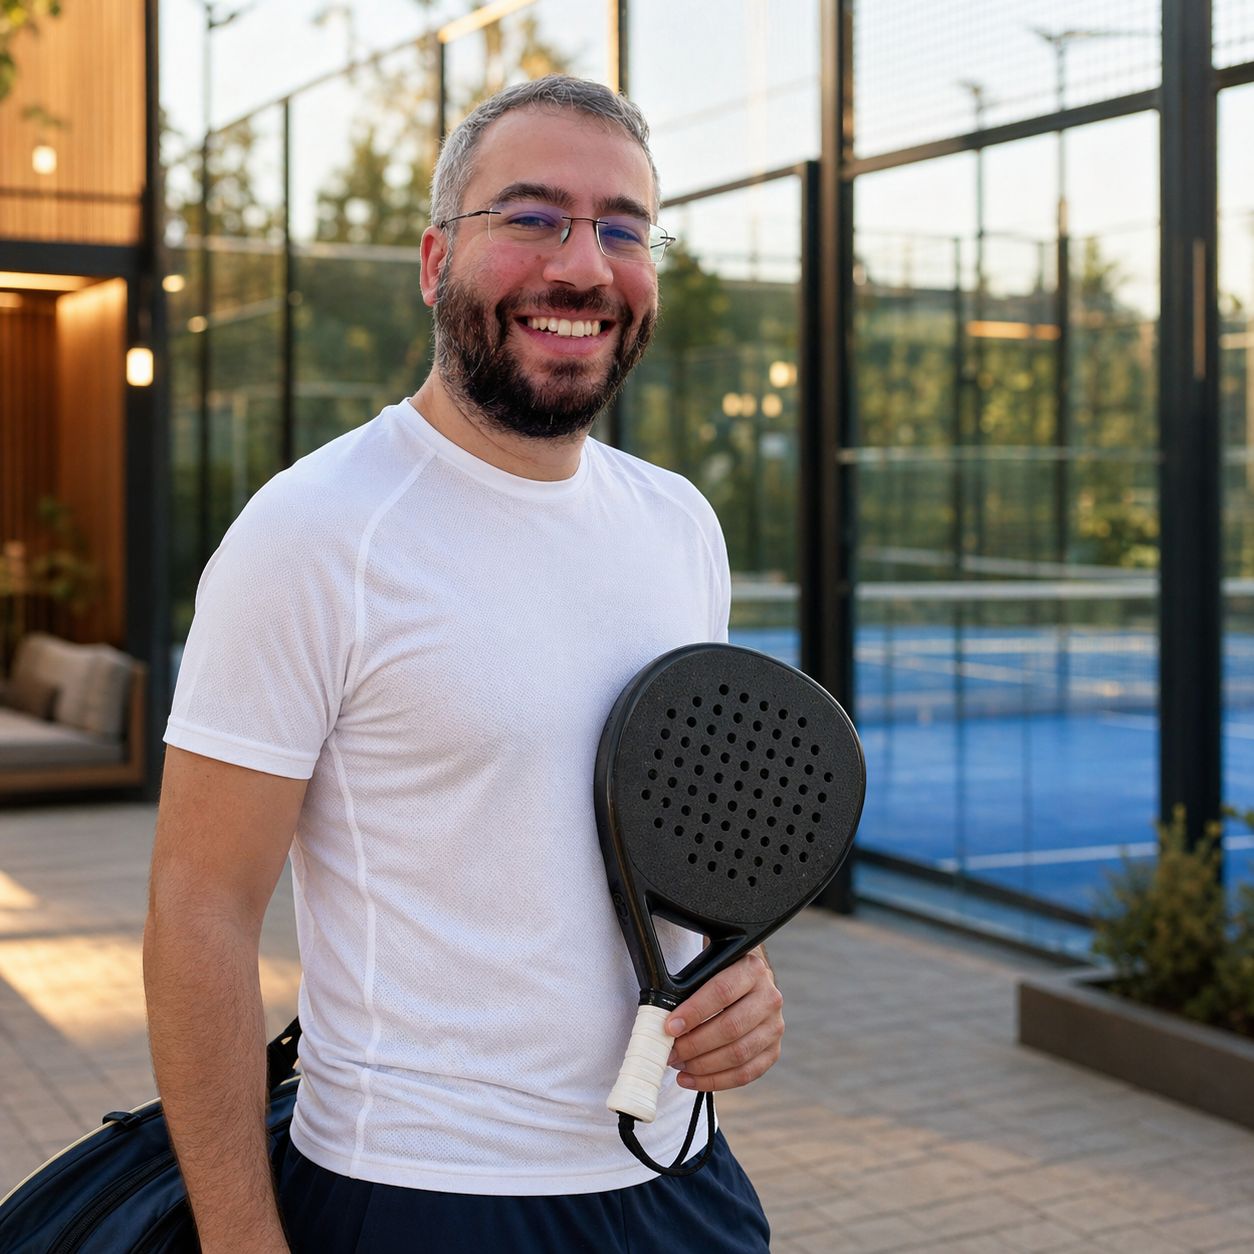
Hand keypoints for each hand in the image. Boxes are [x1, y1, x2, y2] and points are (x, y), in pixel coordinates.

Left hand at [665, 948, 783, 1091]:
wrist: (748, 983)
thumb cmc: (719, 977)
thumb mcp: (709, 969)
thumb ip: (691, 987)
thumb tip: (664, 1019)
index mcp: (752, 969)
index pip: (721, 992)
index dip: (694, 1012)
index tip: (669, 1027)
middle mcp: (769, 997)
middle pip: (730, 1028)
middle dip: (694, 1044)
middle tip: (670, 1052)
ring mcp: (774, 1027)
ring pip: (738, 1054)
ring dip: (702, 1065)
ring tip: (678, 1064)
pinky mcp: (773, 1051)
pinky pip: (745, 1074)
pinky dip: (715, 1081)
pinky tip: (690, 1080)